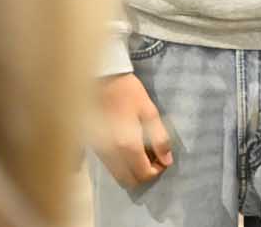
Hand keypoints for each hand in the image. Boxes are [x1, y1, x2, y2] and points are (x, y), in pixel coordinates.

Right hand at [93, 73, 172, 187]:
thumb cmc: (128, 92)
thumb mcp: (149, 111)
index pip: (144, 175)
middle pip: (128, 181)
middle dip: (143, 174)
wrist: (100, 79)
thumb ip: (159, 138)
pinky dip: (119, 164)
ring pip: (117, 175)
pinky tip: (127, 148)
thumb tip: (167, 160)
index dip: (157, 170)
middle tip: (153, 156)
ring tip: (142, 150)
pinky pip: (108, 165)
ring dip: (131, 170)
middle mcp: (111, 155)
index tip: (163, 158)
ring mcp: (99, 152)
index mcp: (127, 146)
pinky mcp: (93, 146)